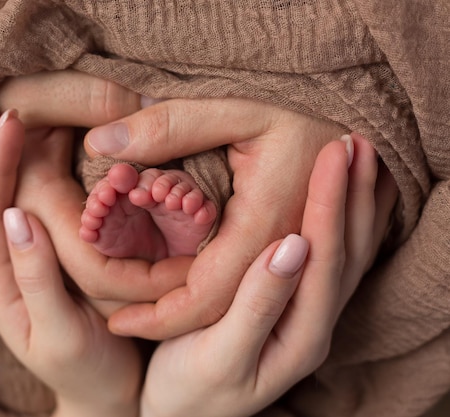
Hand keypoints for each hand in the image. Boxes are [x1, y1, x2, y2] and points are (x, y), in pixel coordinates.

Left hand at [0, 103, 140, 416]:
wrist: (101, 394)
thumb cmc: (89, 368)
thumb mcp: (63, 333)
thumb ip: (37, 278)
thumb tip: (17, 215)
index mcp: (2, 286)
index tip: (9, 122)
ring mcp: (9, 266)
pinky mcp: (26, 262)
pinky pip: (2, 211)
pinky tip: (4, 155)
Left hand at [83, 98, 394, 338]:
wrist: (352, 129)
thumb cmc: (293, 112)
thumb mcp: (235, 109)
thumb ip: (169, 126)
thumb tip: (97, 144)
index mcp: (265, 225)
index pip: (205, 296)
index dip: (159, 318)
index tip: (115, 324)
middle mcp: (281, 255)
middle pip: (217, 313)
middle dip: (166, 323)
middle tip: (120, 323)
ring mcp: (288, 261)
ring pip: (232, 308)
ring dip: (186, 315)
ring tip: (139, 315)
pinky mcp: (288, 258)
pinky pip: (246, 292)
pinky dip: (208, 298)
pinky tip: (179, 292)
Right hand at [141, 135, 381, 416]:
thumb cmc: (190, 393)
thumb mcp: (220, 355)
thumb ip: (258, 303)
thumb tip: (292, 243)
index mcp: (301, 334)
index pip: (326, 256)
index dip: (332, 202)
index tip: (335, 151)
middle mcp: (314, 325)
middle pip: (347, 251)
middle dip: (353, 195)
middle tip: (355, 142)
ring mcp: (305, 318)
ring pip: (344, 252)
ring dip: (353, 204)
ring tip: (357, 159)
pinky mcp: (290, 310)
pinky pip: (329, 258)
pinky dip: (341, 221)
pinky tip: (337, 199)